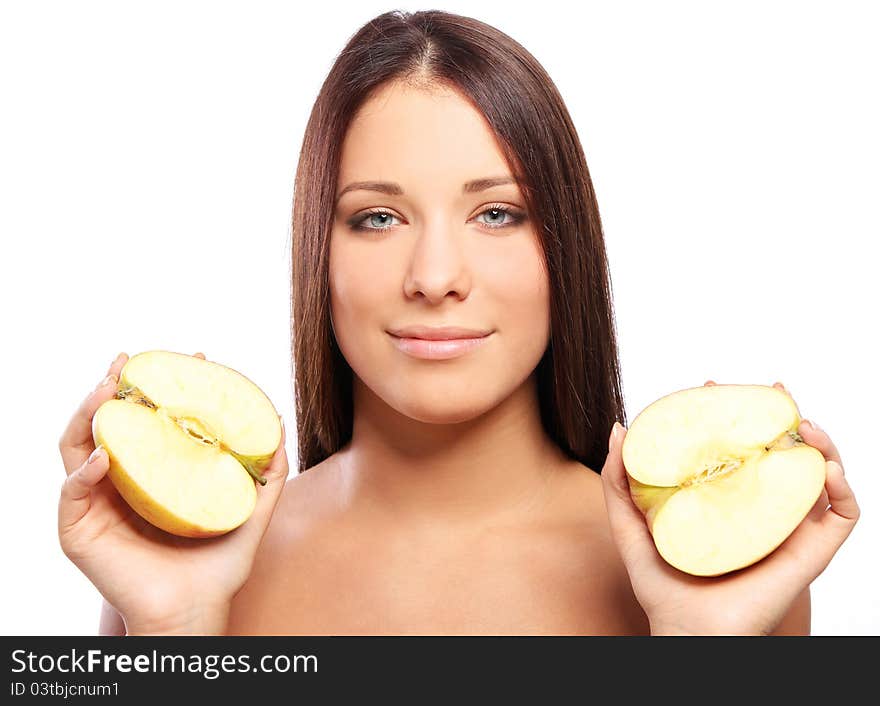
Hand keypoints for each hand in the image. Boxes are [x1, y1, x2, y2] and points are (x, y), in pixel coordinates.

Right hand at [57, 352, 289, 634]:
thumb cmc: (218, 567)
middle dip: (112, 387)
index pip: (148, 421)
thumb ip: (266, 476)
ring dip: (88, 414)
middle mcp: (120, 483)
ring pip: (76, 446)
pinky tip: (104, 456)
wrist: (196, 611)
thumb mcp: (249, 513)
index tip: (190, 359)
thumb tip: (279, 428)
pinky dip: (83, 471)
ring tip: (107, 390)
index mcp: (152, 476)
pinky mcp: (79, 531)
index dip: (161, 388)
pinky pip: (72, 492)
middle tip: (128, 360)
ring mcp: (96, 504)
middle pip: (107, 424)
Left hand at [601, 380, 859, 635]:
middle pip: (783, 452)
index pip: (739, 447)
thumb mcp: (632, 525)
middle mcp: (762, 510)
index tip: (715, 386)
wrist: (687, 633)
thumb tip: (620, 429)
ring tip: (801, 421)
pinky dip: (840, 487)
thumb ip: (619, 482)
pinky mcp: (811, 553)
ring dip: (820, 442)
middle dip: (782, 414)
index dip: (735, 412)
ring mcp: (789, 529)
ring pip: (819, 475)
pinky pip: (842, 515)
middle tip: (770, 387)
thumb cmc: (662, 586)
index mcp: (728, 501)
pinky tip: (822, 467)